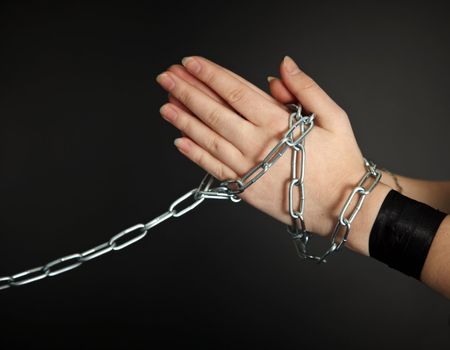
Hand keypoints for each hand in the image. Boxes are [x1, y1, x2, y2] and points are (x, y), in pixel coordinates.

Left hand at [155, 56, 389, 254]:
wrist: (341, 206)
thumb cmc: (340, 163)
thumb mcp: (335, 117)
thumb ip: (307, 89)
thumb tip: (283, 67)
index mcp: (278, 123)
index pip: (235, 91)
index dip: (210, 75)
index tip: (190, 64)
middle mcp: (256, 144)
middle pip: (214, 111)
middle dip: (187, 91)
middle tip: (166, 77)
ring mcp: (247, 168)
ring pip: (207, 139)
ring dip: (184, 120)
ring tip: (165, 105)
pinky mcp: (244, 188)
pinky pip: (213, 168)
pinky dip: (194, 155)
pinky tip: (178, 141)